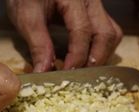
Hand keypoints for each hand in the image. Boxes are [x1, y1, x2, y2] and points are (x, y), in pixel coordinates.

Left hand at [6, 0, 121, 71]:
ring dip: (100, 56)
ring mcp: (96, 7)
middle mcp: (91, 0)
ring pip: (112, 34)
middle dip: (95, 60)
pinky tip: (84, 61)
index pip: (83, 30)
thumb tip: (44, 72)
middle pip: (107, 34)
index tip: (66, 74)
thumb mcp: (26, 17)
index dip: (77, 56)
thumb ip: (38, 44)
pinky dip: (99, 50)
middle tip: (77, 77)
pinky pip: (107, 33)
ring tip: (81, 70)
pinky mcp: (95, 14)